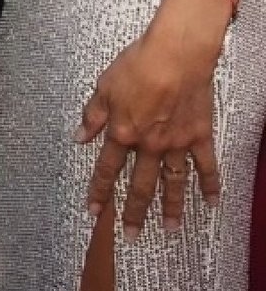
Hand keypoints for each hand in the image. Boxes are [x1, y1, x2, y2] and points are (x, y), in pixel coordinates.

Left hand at [75, 29, 220, 238]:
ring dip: (170, 208)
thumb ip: (92, 115)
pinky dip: (210, 185)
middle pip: (140, 185)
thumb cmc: (138, 64)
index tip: (94, 211)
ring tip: (169, 230)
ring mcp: (176, 143)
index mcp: (123, 133)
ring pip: (172, 183)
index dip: (99, 191)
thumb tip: (79, 137)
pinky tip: (212, 202)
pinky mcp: (199, 136)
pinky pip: (206, 166)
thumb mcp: (104, 86)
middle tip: (131, 236)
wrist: (175, 55)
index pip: (107, 169)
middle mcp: (148, 145)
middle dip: (134, 212)